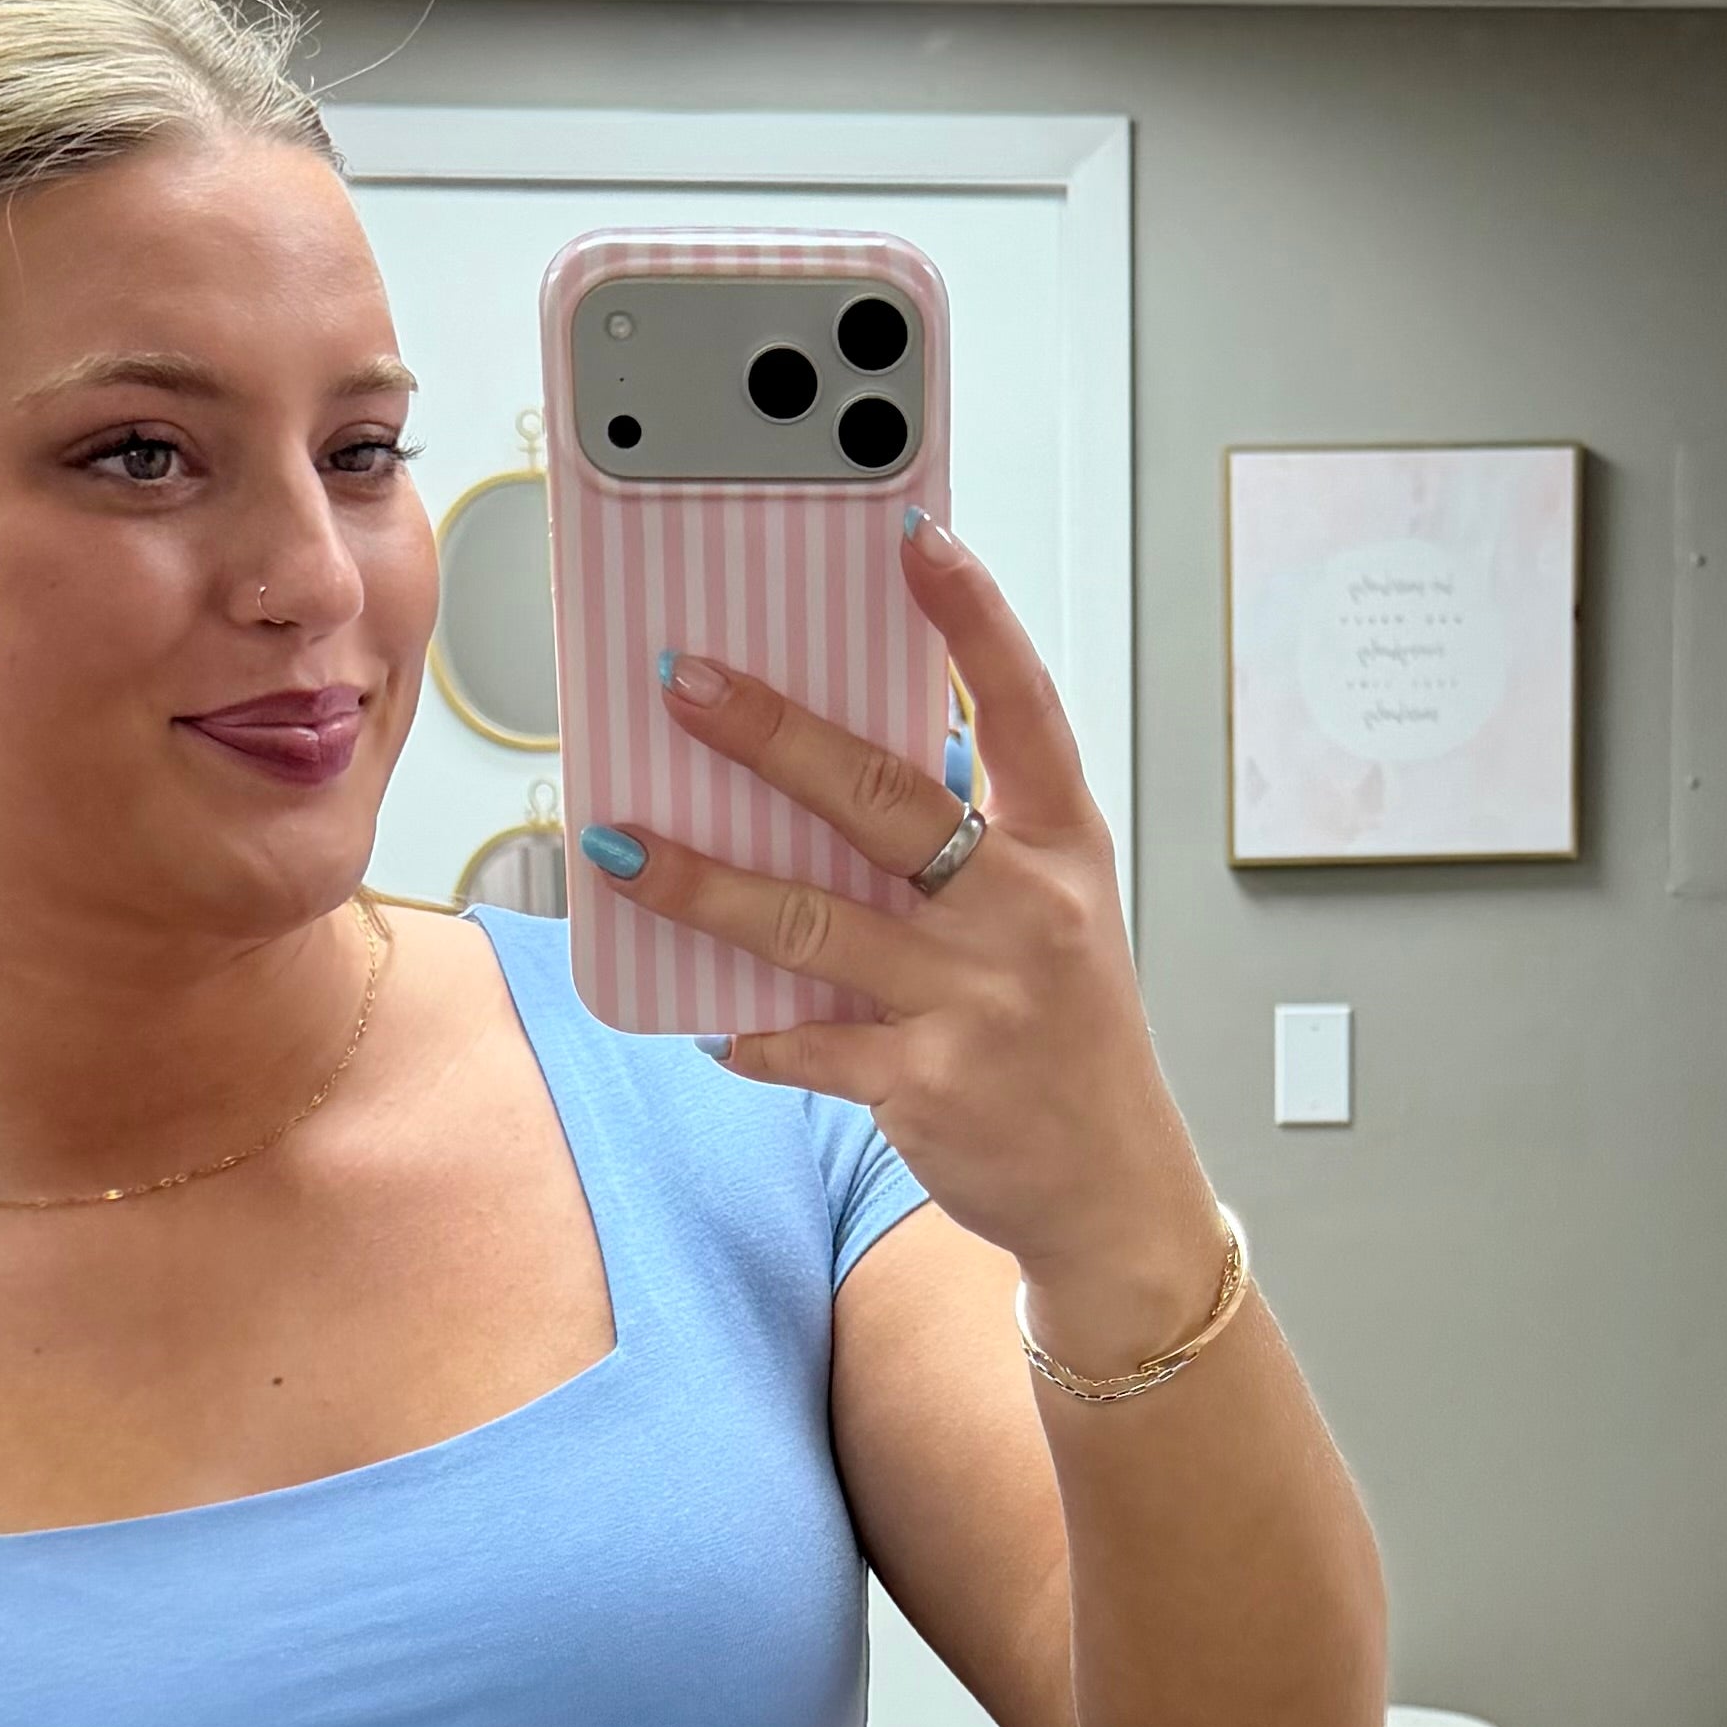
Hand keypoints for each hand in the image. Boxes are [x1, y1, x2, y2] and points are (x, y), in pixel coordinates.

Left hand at [593, 514, 1230, 1370]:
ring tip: (613, 844)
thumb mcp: (1052, 914)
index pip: (1024, 708)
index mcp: (1061, 847)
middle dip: (772, 736)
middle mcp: (1027, 912)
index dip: (972, 619)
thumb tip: (847, 755)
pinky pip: (808, 1042)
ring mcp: (976, 1000)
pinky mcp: (928, 1084)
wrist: (1113, 1189)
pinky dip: (748, 1029)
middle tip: (684, 682)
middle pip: (884, 800)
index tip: (916, 538)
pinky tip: (701, 1015)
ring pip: (812, 922)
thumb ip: (969, 837)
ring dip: (700, 882)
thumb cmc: (1065, 1033)